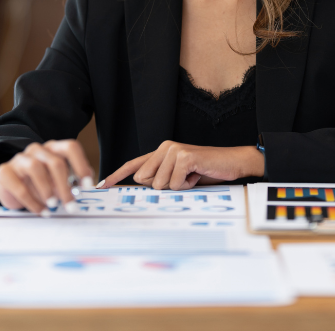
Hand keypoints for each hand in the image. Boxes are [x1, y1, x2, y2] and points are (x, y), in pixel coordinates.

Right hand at [0, 139, 94, 214]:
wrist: (10, 188)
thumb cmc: (39, 184)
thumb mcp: (58, 182)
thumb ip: (72, 183)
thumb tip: (85, 191)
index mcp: (54, 148)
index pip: (70, 147)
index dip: (81, 165)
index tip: (87, 185)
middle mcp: (37, 150)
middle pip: (55, 162)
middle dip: (65, 186)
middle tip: (71, 205)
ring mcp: (20, 158)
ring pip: (36, 168)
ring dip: (47, 190)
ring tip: (53, 205)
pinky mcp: (4, 171)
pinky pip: (19, 186)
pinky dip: (32, 202)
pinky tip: (41, 211)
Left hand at [100, 142, 263, 189]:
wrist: (232, 163)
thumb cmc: (206, 171)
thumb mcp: (180, 177)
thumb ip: (161, 179)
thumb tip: (142, 186)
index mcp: (161, 152)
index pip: (134, 164)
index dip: (116, 175)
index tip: (101, 186)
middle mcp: (164, 147)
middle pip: (145, 181)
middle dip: (163, 187)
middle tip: (184, 179)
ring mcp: (174, 150)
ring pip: (160, 185)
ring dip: (179, 187)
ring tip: (193, 176)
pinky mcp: (184, 157)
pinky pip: (175, 185)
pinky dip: (187, 186)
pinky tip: (198, 175)